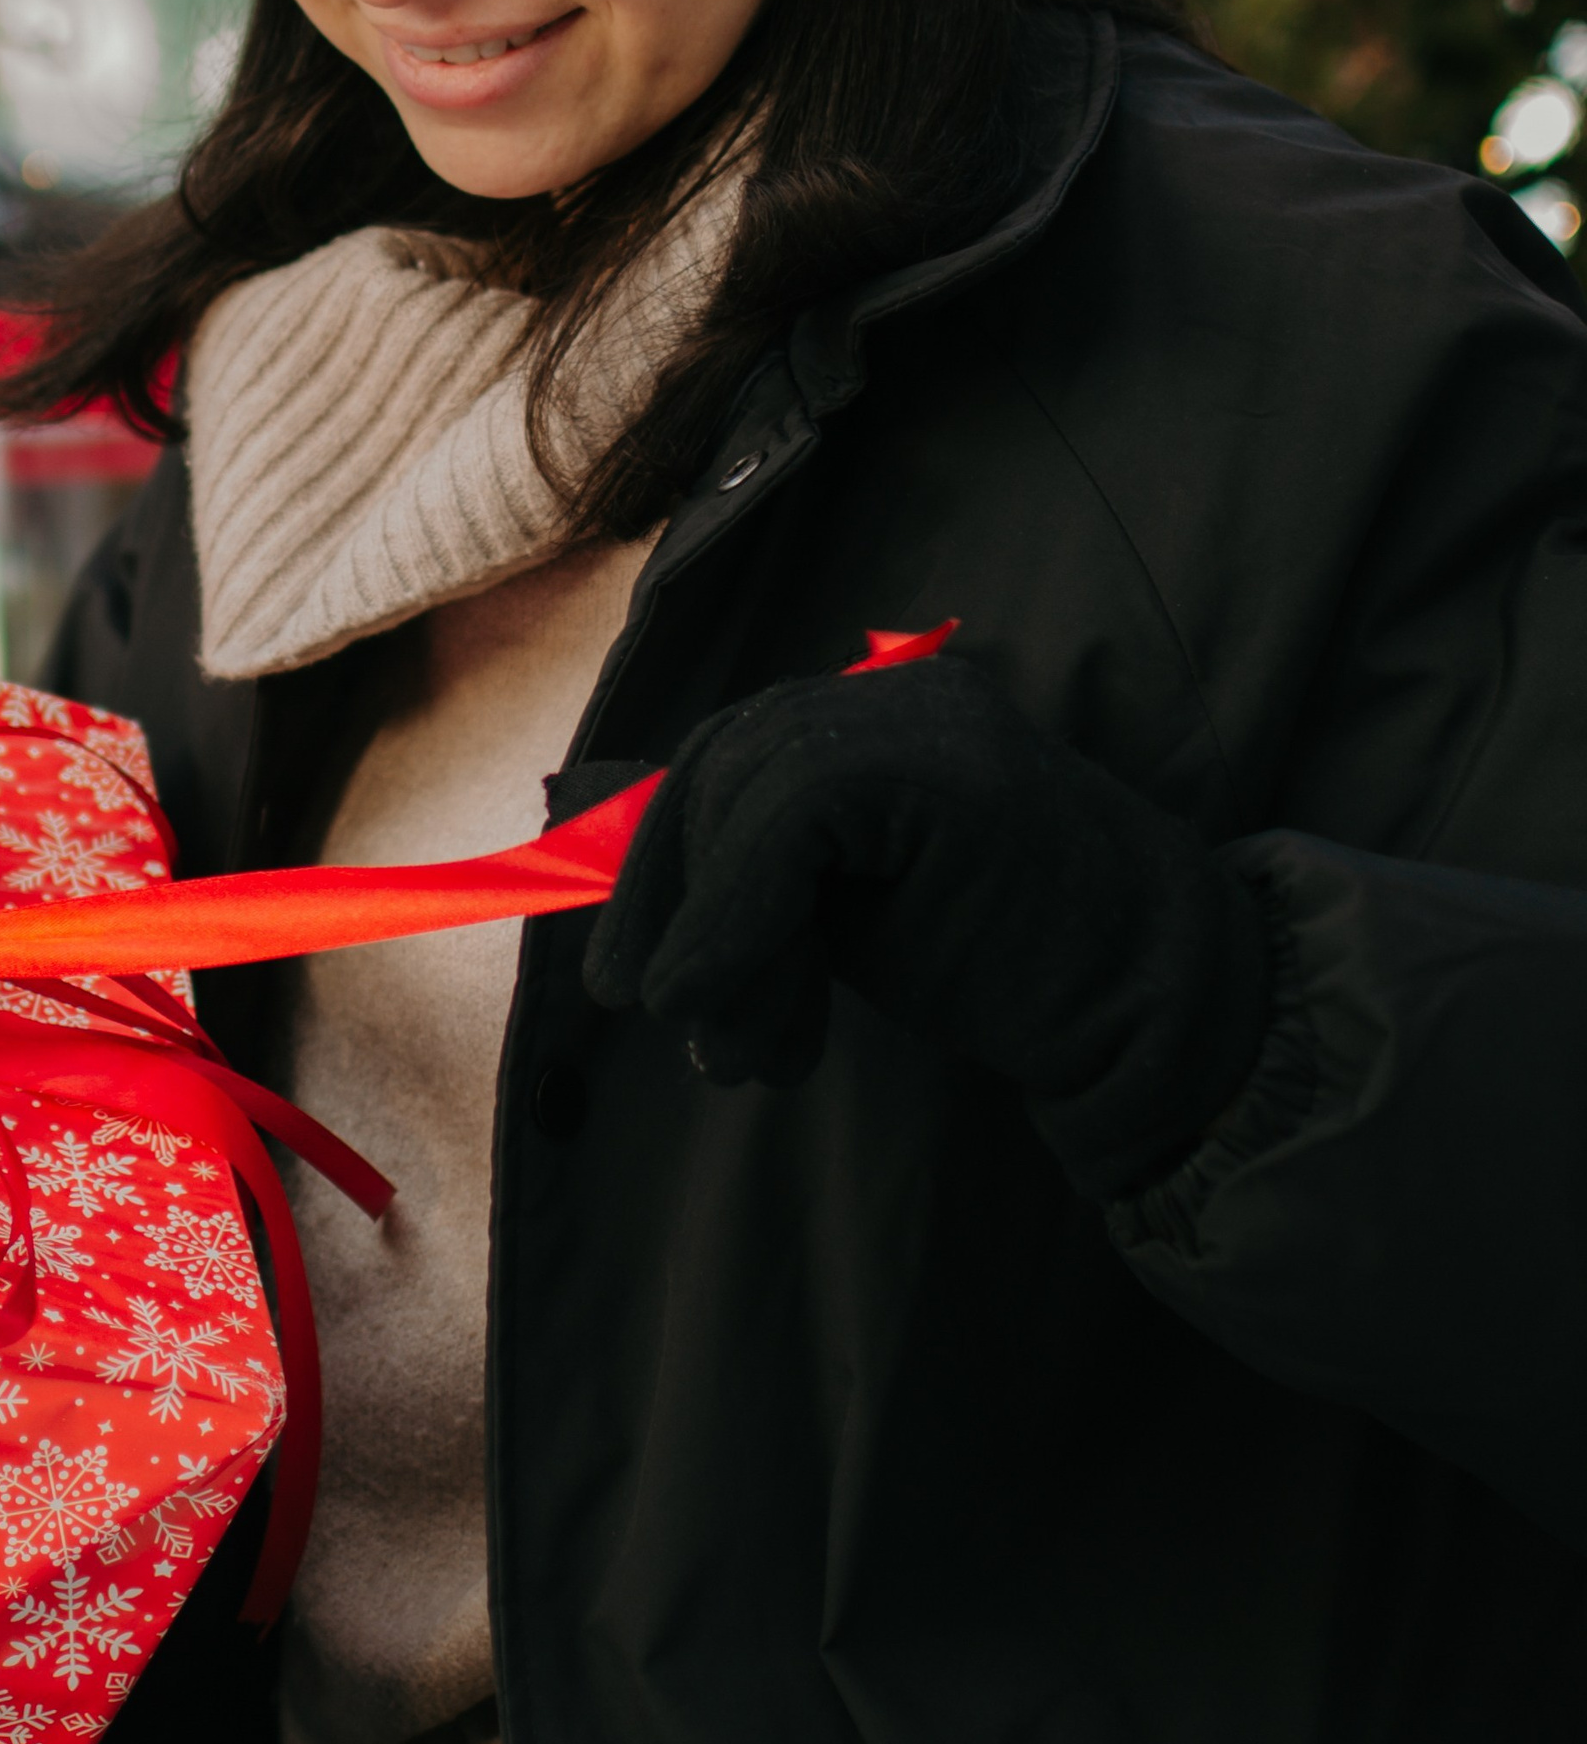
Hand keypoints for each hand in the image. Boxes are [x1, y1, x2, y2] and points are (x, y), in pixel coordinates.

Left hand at [583, 656, 1269, 1198]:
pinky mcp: (932, 769)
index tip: (636, 970)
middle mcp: (889, 695)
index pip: (721, 760)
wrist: (1160, 1009)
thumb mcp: (845, 911)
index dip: (660, 862)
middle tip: (666, 1016)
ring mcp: (917, 720)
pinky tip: (730, 1010)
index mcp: (871, 714)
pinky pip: (780, 830)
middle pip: (714, 769)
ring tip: (735, 1048)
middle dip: (668, 900)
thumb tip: (582, 834)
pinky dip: (732, 927)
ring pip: (737, 801)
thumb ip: (744, 872)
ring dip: (709, 942)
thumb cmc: (1011, 967)